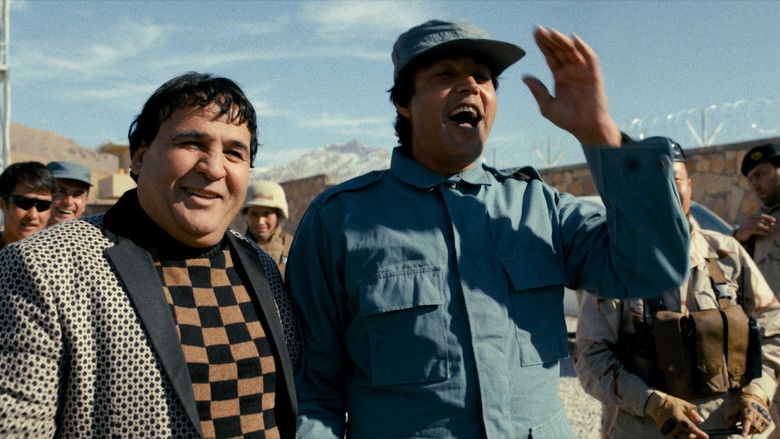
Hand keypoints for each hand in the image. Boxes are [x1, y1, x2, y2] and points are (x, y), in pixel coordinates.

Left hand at [523, 26, 620, 146]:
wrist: (586, 128)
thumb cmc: (568, 119)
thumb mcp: (547, 106)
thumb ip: (538, 90)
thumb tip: (524, 76)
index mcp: (559, 76)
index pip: (550, 56)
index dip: (542, 45)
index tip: (534, 34)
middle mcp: (570, 71)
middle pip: (559, 50)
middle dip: (549, 39)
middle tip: (538, 29)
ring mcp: (582, 72)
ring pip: (572, 51)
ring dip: (562, 41)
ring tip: (551, 33)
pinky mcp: (594, 75)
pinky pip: (589, 58)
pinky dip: (583, 48)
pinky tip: (573, 40)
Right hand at [644, 391, 708, 437]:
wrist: (657, 405)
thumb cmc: (673, 404)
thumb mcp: (684, 405)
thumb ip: (693, 412)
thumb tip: (701, 421)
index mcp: (678, 417)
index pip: (691, 428)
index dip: (699, 434)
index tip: (707, 437)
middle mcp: (673, 425)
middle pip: (687, 435)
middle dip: (696, 437)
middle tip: (702, 437)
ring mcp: (668, 429)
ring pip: (681, 438)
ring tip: (695, 437)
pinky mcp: (665, 432)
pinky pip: (675, 438)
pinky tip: (686, 437)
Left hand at [726, 387, 772, 435]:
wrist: (754, 395)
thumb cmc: (742, 401)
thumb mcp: (734, 408)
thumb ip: (731, 418)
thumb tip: (726, 427)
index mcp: (748, 411)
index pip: (747, 422)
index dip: (745, 429)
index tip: (743, 434)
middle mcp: (757, 414)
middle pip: (753, 428)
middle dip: (747, 431)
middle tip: (742, 430)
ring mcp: (764, 416)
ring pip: (758, 429)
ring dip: (752, 430)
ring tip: (748, 425)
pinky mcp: (768, 418)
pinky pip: (763, 428)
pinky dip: (758, 429)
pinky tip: (754, 425)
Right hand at [734, 214, 775, 241]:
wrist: (739, 233)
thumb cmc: (748, 227)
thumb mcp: (753, 222)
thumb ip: (760, 220)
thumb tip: (771, 219)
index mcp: (751, 216)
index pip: (761, 215)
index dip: (768, 217)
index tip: (774, 220)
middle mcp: (749, 219)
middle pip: (761, 220)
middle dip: (769, 224)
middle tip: (775, 227)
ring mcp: (747, 224)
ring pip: (759, 225)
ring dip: (767, 228)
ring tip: (772, 231)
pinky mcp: (746, 230)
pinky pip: (755, 231)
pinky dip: (762, 232)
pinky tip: (766, 234)